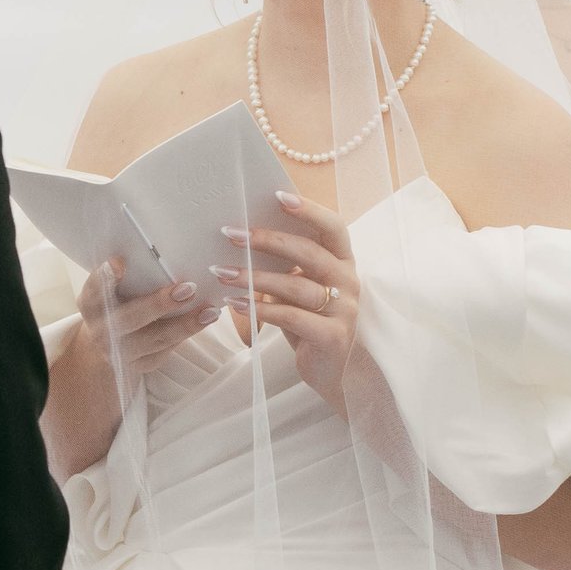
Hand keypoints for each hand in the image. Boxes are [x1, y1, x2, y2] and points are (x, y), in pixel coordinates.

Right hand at [43, 260, 214, 477]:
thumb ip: (125, 275)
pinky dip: (185, 335)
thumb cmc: (114, 305)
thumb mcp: (109, 290)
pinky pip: (165, 351)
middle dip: (159, 304)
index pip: (94, 289)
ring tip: (210, 311)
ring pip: (156, 339)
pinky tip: (204, 321)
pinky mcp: (138, 367)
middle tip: (188, 288)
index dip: (105, 277)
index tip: (120, 263)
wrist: (103, 347)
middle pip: (130, 319)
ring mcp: (119, 353)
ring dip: (186, 324)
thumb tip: (152, 253)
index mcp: (91, 304)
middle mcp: (101, 331)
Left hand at [224, 190, 359, 410]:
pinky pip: (291, 317)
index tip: (277, 196)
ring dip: (254, 277)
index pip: (333, 227)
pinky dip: (260, 309)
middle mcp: (349, 281)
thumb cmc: (312, 323)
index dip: (308, 210)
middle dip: (266, 240)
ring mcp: (344, 310)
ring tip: (221, 273)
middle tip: (231, 234)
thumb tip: (243, 236)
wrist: (336, 373)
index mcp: (343, 262)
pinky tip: (236, 303)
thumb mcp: (303, 290)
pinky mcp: (332, 336)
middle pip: (308, 252)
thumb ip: (288, 266)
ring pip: (295, 285)